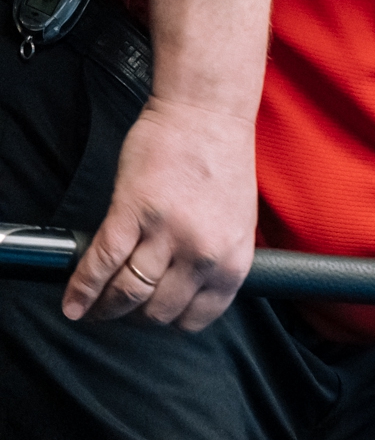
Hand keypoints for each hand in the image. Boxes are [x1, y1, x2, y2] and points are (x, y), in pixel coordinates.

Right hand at [63, 97, 257, 330]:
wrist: (207, 116)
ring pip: (128, 293)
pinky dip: (82, 288)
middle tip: (122, 309)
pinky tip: (73, 302)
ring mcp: (167, 234)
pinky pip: (101, 263)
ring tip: (95, 309)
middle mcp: (203, 253)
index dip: (171, 322)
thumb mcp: (237, 222)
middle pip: (158, 310)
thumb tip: (189, 288)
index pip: (198, 316)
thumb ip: (217, 257)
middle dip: (136, 316)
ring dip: (107, 307)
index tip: (154, 318)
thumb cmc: (222, 162)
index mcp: (233, 258)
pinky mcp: (132, 213)